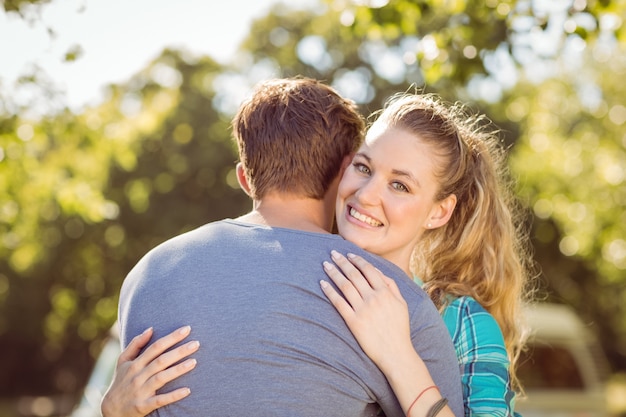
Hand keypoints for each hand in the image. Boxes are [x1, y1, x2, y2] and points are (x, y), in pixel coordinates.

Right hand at [101, 326, 198, 416]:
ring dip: (178, 370)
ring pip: (161, 378)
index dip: (171, 337)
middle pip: (161, 361)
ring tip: (194, 362)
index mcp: (135, 363)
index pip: (155, 347)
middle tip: (196, 343)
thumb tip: (151, 329)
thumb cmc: (121, 381)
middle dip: (179, 351)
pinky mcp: (143, 406)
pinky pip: (160, 400)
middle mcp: (138, 376)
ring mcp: (141, 391)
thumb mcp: (123, 361)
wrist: (111, 410)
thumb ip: (136, 344)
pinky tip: (187, 390)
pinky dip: (173, 396)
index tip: (187, 329)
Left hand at [320, 251, 413, 373]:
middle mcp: (373, 298)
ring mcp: (362, 310)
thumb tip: (378, 272)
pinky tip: (322, 283)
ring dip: (334, 273)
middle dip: (342, 262)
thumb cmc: (399, 328)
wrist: (395, 352)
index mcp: (385, 292)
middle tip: (333, 253)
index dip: (357, 260)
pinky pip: (339, 303)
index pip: (368, 270)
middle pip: (354, 275)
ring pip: (345, 286)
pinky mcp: (353, 322)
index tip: (348, 254)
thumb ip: (391, 286)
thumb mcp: (401, 304)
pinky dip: (329, 291)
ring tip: (326, 264)